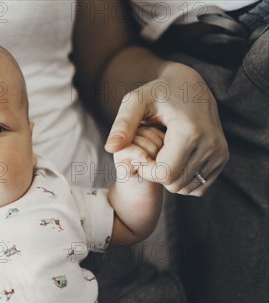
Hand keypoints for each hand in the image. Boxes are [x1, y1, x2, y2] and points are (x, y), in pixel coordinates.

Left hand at [104, 63, 228, 195]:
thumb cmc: (158, 92)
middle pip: (174, 183)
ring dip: (167, 176)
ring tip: (161, 153)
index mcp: (190, 132)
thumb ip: (122, 125)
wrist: (191, 84)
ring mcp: (219, 153)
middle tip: (148, 153)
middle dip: (154, 173)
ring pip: (184, 187)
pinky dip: (181, 178)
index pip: (164, 173)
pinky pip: (197, 186)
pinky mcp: (222, 159)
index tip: (139, 153)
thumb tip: (110, 148)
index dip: (145, 169)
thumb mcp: (135, 102)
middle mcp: (211, 145)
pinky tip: (173, 158)